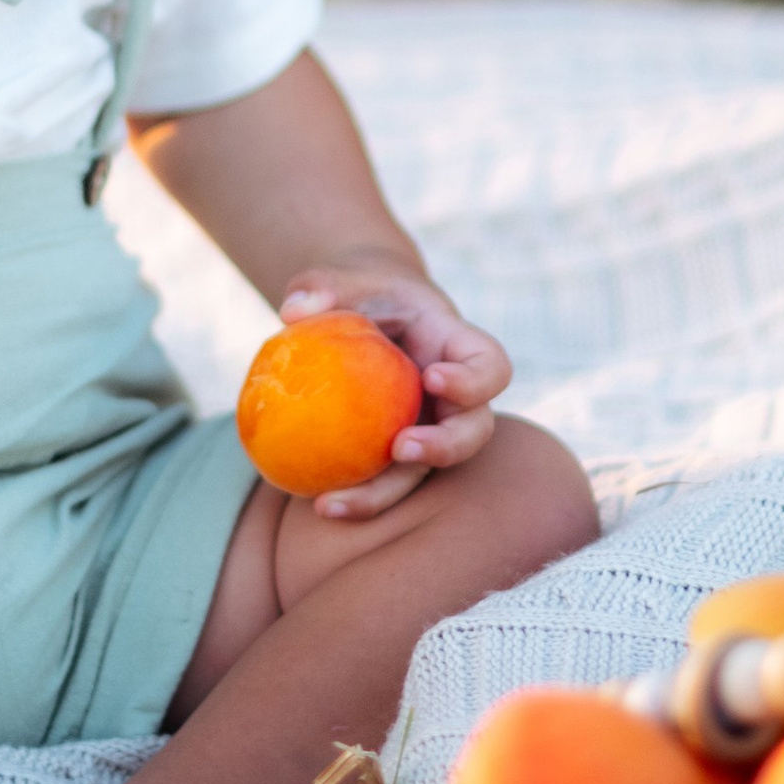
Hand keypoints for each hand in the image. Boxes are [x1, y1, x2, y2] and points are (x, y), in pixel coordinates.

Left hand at [278, 267, 510, 520]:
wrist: (358, 315)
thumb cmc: (357, 292)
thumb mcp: (342, 279)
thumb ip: (321, 286)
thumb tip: (293, 311)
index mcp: (456, 348)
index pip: (490, 365)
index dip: (474, 380)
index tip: (432, 377)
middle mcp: (453, 397)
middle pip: (473, 430)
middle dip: (447, 446)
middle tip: (401, 448)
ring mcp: (427, 428)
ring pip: (425, 472)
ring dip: (387, 493)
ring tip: (335, 503)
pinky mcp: (396, 454)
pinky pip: (386, 481)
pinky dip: (357, 496)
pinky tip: (319, 504)